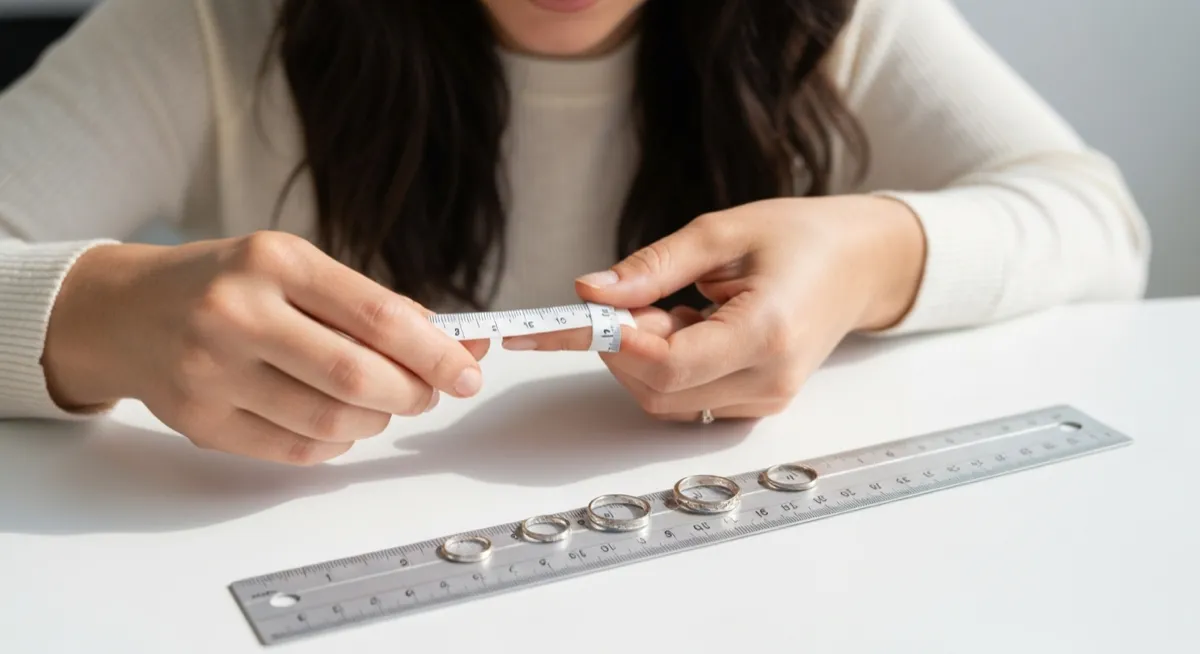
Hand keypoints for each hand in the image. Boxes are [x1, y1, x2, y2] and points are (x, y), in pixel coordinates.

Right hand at [42, 231, 488, 464]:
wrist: (127, 312)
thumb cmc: (228, 285)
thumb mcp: (294, 267)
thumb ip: (366, 304)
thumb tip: (449, 343)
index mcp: (275, 261)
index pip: (377, 315)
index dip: (435, 352)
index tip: (468, 372)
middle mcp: (239, 313)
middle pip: (356, 377)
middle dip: (411, 394)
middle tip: (428, 395)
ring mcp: (214, 371)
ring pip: (330, 422)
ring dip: (375, 422)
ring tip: (377, 405)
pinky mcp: (201, 421)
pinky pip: (295, 451)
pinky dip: (335, 445)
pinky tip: (337, 424)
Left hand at [503, 196, 925, 421]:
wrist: (860, 263)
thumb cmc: (801, 237)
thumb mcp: (723, 232)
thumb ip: (654, 265)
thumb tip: (591, 292)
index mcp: (767, 332)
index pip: (669, 365)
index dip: (615, 342)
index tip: (579, 313)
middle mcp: (769, 379)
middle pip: (660, 392)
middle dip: (624, 348)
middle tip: (626, 296)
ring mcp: (766, 398)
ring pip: (668, 401)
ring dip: (645, 357)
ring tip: (671, 302)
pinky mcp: (758, 403)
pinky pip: (689, 399)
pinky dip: (668, 366)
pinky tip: (689, 324)